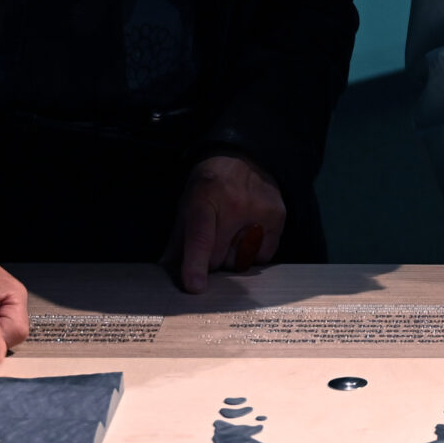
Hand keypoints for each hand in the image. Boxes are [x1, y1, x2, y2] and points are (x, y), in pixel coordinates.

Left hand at [164, 153, 287, 293]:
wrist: (243, 156)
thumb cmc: (209, 186)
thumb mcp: (187, 205)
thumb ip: (177, 241)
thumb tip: (165, 272)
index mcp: (204, 198)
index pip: (200, 237)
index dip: (196, 263)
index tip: (195, 286)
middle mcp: (235, 204)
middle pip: (218, 258)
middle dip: (211, 257)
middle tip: (214, 236)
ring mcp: (260, 210)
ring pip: (240, 261)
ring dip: (233, 255)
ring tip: (233, 231)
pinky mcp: (278, 216)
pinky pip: (262, 257)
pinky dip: (253, 252)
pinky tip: (249, 232)